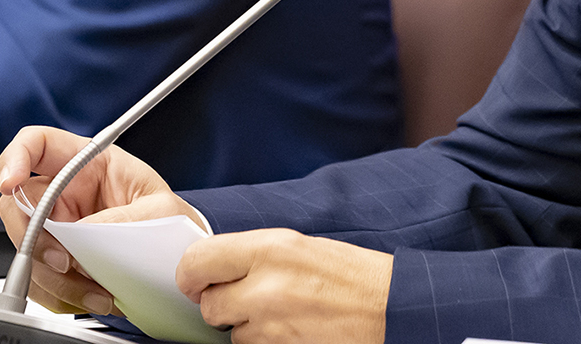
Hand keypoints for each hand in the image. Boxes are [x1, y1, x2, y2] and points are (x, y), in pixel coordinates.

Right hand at [0, 126, 203, 316]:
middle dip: (34, 238)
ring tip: (95, 289)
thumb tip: (83, 234)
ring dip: (54, 277)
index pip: (36, 144)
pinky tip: (93, 296)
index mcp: (88, 162)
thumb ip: (121, 218)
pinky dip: (62, 295)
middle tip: (64, 261)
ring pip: (26, 250)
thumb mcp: (159, 211)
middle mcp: (65, 192)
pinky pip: (41, 279)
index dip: (15, 158)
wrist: (176, 256)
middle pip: (18, 205)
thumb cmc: (169, 219)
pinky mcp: (58, 258)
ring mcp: (58, 226)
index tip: (9, 182)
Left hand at [176, 228, 391, 343]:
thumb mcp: (300, 246)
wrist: (390, 309)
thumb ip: (254, 255)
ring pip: (231, 333)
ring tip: (281, 313)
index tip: (193, 280)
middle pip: (209, 305)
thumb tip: (214, 268)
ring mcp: (272, 326)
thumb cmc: (351, 274)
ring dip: (245, 327)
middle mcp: (266, 287)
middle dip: (222, 304)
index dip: (190, 274)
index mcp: (270, 249)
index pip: (197, 261)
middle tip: (246, 297)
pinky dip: (263, 342)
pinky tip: (289, 328)